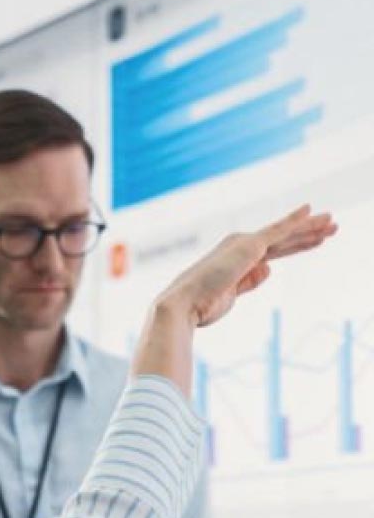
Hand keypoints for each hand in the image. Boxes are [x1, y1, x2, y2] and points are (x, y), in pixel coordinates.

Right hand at [156, 205, 337, 327]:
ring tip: (333, 223)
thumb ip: (250, 280)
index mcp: (235, 260)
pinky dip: (295, 220)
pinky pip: (278, 231)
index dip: (295, 246)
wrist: (184, 304)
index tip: (312, 242)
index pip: (273, 251)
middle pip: (283, 240)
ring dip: (311, 229)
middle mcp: (240, 247)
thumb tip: (269, 268)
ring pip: (286, 234)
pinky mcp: (250, 246)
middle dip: (308, 234)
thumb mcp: (232, 295)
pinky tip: (311, 211)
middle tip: (330, 228)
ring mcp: (245, 245)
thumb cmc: (201, 306)